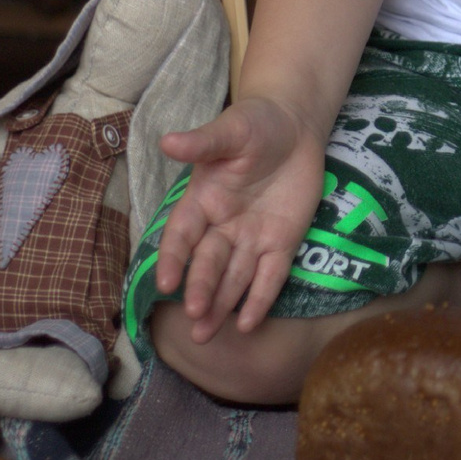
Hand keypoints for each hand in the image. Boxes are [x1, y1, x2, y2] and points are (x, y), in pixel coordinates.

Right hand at [154, 97, 325, 342]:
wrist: (295, 126)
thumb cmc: (255, 125)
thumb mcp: (230, 129)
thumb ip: (203, 142)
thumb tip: (168, 141)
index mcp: (202, 200)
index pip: (182, 235)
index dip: (174, 258)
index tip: (166, 283)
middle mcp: (222, 225)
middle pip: (209, 262)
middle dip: (200, 289)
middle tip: (193, 316)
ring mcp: (252, 237)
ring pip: (234, 277)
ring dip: (220, 304)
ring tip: (206, 334)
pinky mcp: (282, 242)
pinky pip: (270, 276)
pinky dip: (259, 299)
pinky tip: (249, 325)